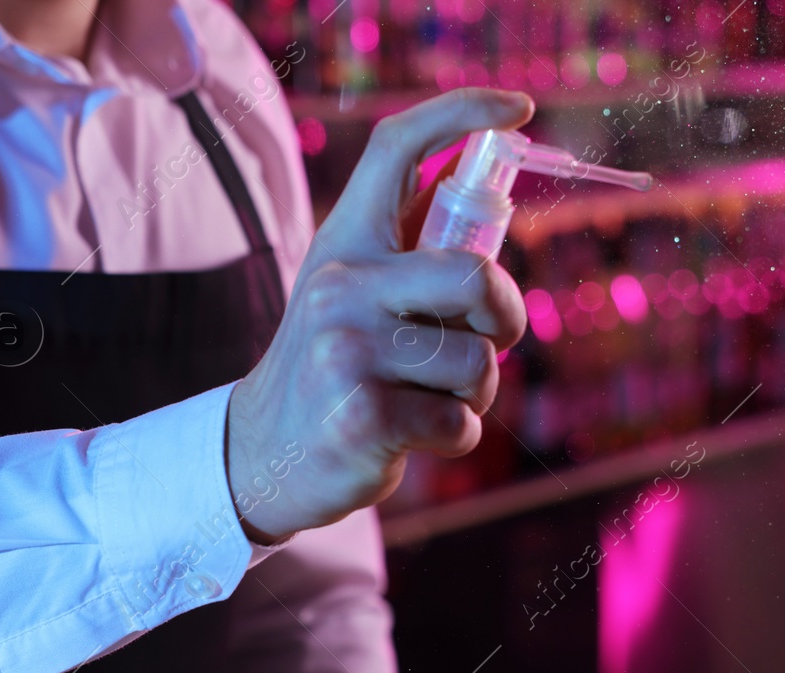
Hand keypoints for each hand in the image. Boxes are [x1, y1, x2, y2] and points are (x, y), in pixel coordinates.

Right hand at [226, 88, 533, 542]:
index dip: (463, 112)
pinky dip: (454, 436)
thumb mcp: (353, 289)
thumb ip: (409, 244)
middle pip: (478, 277)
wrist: (265, 452)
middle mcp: (343, 285)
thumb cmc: (332, 365)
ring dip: (474, 392)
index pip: (398, 147)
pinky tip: (411, 435)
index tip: (519, 108)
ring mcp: (349, 351)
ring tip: (426, 396)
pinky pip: (460, 422)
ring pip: (478, 364)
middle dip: (505, 318)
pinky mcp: (364, 416)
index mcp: (346, 241)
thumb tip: (476, 182)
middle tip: (488, 340)